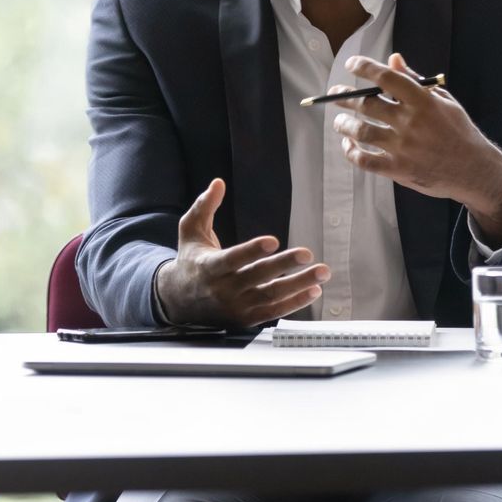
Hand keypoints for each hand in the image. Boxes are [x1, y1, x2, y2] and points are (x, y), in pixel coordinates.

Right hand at [156, 178, 328, 326]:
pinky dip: (295, 303)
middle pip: (257, 277)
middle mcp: (223, 289)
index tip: (273, 241)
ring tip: (322, 273)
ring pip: (271, 296)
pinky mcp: (246, 319)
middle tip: (307, 254)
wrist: (178, 301)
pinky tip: (314, 291)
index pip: (233, 259)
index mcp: (209, 266)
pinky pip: (273, 312)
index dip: (252, 250)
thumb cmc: (190, 260)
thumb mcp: (190, 231)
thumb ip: (204, 206)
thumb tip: (218, 183)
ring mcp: (236, 307)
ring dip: (299, 285)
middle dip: (284, 265)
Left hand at [331, 52, 501, 241]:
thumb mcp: (443, 100)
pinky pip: (365, 160)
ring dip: (344, 124)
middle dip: (344, 97)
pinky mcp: (398, 169)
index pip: (387, 78)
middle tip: (335, 95)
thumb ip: (415, 80)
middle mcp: (410, 122)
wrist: (474, 169)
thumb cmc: (458, 131)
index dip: (365, 67)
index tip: (351, 64)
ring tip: (339, 121)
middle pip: (366, 104)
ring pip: (360, 132)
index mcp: (423, 101)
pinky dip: (351, 152)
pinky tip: (348, 145)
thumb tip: (393, 59)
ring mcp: (403, 147)